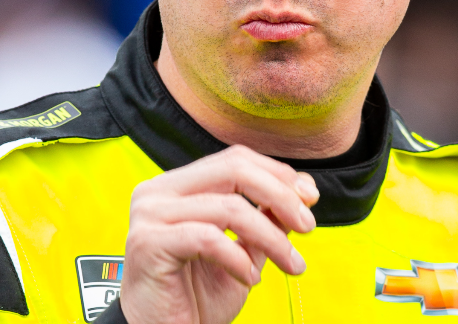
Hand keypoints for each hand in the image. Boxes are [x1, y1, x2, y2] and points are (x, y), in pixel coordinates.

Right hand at [121, 145, 318, 323]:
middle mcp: (158, 191)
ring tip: (290, 264)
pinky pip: (209, 238)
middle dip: (280, 196)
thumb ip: (265, 217)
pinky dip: (238, 258)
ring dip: (271, 237)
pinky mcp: (148, 243)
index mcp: (178, 185)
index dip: (277, 174)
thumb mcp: (243, 250)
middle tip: (307, 226)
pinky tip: (249, 278)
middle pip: (234, 170)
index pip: (235, 159)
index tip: (309, 198)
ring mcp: (150, 214)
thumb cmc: (195, 297)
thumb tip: (303, 188)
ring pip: (229, 207)